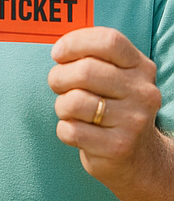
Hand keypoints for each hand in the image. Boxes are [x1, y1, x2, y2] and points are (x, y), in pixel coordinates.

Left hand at [48, 26, 162, 189]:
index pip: (108, 41)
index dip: (75, 43)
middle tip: (58, 87)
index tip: (58, 54)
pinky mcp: (118, 147)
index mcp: (141, 68)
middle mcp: (143, 92)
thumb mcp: (115, 78)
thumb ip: (93, 58)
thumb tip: (59, 52)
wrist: (140, 159)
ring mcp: (133, 121)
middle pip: (84, 71)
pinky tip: (78, 132)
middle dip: (58, 78)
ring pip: (74, 101)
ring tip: (70, 112)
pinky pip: (70, 130)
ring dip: (61, 106)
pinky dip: (64, 130)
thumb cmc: (113, 108)